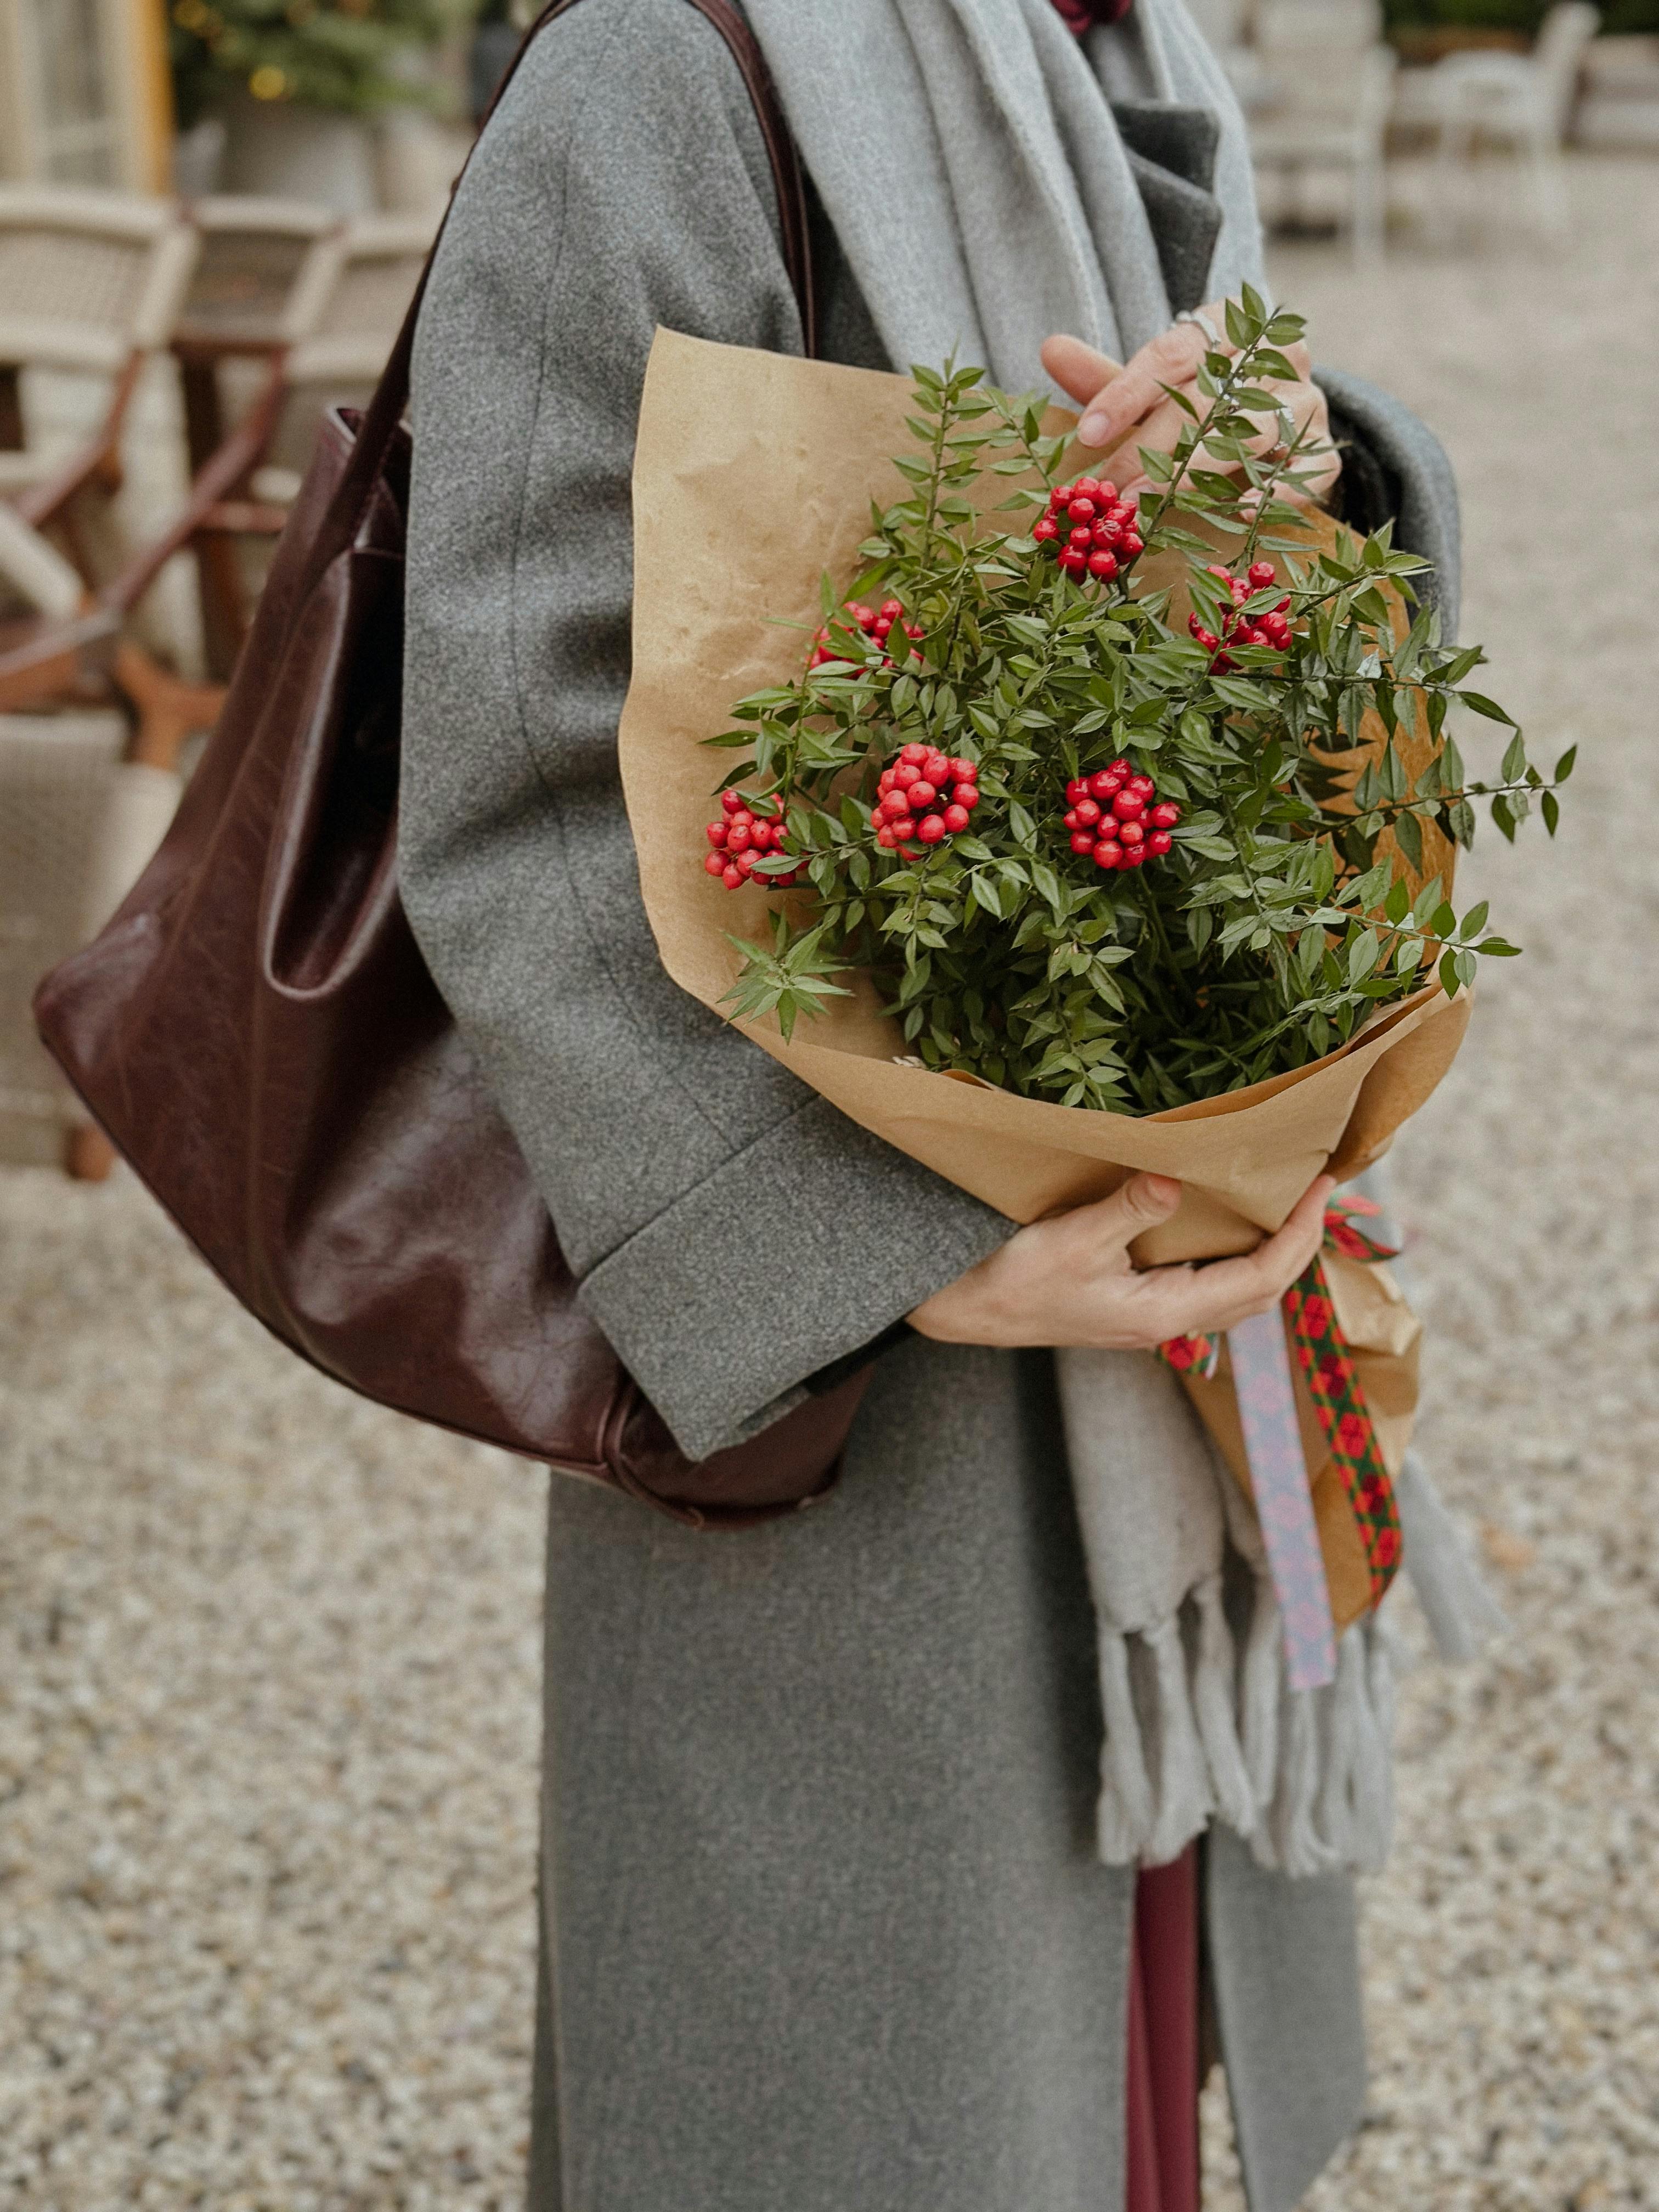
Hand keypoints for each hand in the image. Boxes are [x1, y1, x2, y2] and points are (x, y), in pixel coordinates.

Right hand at [908, 1171, 1334, 1352]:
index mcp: (1163, 1312)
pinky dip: (1236, 1258)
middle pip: (1261, 1292)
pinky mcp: (1135, 1308)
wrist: (966, 1310)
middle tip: (1322, 1192)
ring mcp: (1151, 1320)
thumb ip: (1126, 1211)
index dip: (1300, 1235)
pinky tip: (1231, 1227)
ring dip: (1273, 1255)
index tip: (1323, 1188)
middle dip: (1300, 1245)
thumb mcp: (1070, 1240)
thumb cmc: (1011, 1279)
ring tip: (1290, 1208)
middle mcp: (1167, 1324)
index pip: (1260, 1277)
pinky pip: (1209, 1286)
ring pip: (1237, 1293)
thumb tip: (1171, 1182)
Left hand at [1040, 305, 1340, 509]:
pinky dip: (1277, 492)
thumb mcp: (1154, 387)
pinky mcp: (1325, 448)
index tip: (1088, 435)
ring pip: (1256, 430)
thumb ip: (1107, 376)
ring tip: (1158, 503)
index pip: (1174, 353)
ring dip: (1202, 470)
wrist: (1277, 419)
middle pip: (1210, 397)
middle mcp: (1275, 356)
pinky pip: (1308, 470)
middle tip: (1113, 491)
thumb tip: (1049, 349)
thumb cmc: (1201, 401)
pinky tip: (1241, 512)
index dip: (1127, 393)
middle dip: (1155, 446)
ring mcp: (1307, 402)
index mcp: (1232, 325)